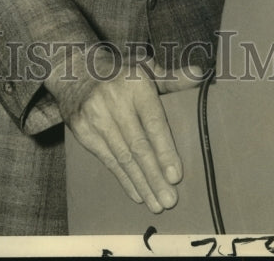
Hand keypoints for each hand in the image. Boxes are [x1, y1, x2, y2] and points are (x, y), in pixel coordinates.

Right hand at [46, 45, 203, 212]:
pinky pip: (106, 159)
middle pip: (137, 145)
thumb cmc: (120, 73)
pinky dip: (123, 179)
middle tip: (170, 201)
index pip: (153, 122)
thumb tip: (200, 75)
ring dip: (141, 184)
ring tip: (156, 204)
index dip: (164, 150)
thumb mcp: (146, 69)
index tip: (175, 175)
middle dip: (154, 176)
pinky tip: (136, 194)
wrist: (73, 69)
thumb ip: (173, 78)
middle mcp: (114, 99)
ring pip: (122, 157)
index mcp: (135, 83)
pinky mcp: (82, 129)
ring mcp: (95, 115)